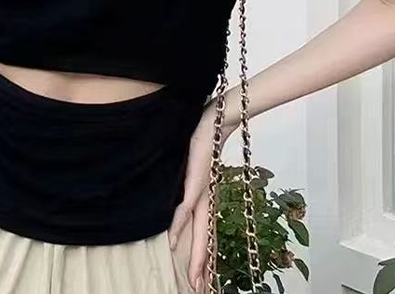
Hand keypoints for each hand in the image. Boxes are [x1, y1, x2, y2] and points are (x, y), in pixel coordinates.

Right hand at [168, 97, 239, 291]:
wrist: (218, 117)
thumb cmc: (207, 136)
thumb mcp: (196, 161)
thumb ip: (189, 179)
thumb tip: (182, 194)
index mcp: (204, 196)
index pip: (201, 231)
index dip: (199, 254)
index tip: (199, 277)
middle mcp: (204, 195)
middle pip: (201, 235)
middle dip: (198, 262)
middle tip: (197, 287)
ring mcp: (201, 187)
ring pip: (196, 225)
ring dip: (193, 250)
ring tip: (192, 274)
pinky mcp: (198, 175)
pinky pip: (188, 199)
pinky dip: (183, 217)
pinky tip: (176, 232)